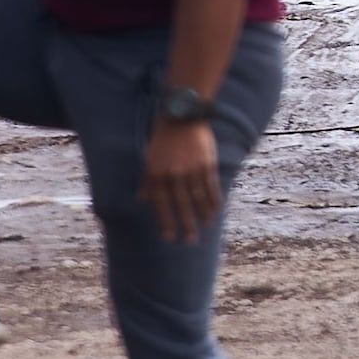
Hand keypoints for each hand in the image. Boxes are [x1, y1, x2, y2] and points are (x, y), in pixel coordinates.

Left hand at [140, 113, 223, 243]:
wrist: (182, 117)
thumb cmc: (163, 140)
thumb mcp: (149, 160)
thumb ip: (148, 181)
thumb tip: (142, 200)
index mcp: (157, 174)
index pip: (162, 204)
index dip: (166, 222)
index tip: (170, 238)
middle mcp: (174, 174)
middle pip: (181, 205)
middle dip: (186, 224)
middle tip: (191, 241)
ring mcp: (191, 169)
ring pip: (198, 197)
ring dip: (203, 214)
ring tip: (207, 227)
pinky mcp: (206, 163)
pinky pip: (211, 186)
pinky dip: (214, 199)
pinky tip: (216, 210)